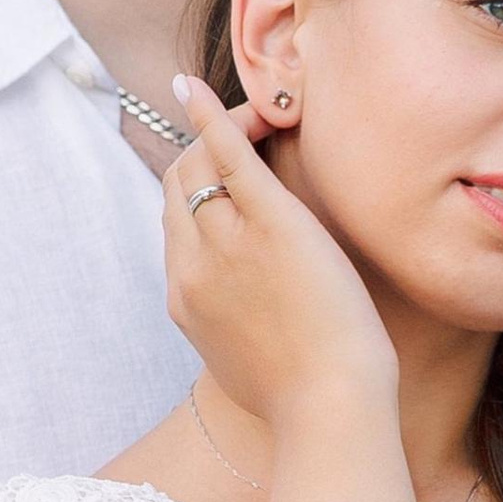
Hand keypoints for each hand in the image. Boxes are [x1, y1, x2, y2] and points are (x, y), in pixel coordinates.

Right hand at [164, 76, 394, 433]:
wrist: (327, 411)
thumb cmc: (305, 399)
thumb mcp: (245, 364)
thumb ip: (232, 328)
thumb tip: (246, 322)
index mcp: (185, 299)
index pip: (175, 225)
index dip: (197, 193)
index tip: (226, 181)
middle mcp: (193, 264)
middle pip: (179, 187)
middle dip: (203, 152)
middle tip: (250, 132)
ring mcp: (225, 243)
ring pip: (200, 166)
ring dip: (223, 129)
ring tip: (265, 114)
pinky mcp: (270, 224)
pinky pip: (227, 155)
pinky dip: (212, 117)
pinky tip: (199, 90)